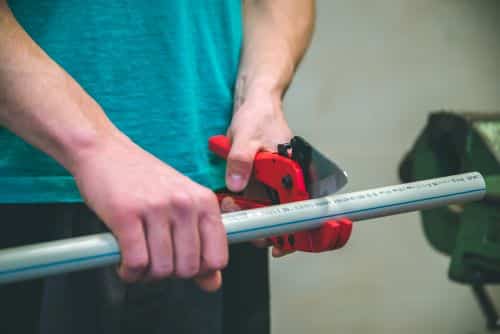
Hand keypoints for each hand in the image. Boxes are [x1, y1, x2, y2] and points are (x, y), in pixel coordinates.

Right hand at [72, 134, 227, 290]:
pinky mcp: (126, 214)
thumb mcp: (182, 204)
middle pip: (188, 269)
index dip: (199, 271)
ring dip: (147, 274)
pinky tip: (125, 263)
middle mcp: (184, 203)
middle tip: (156, 262)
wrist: (106, 151)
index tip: (183, 265)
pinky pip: (136, 263)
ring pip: (162, 269)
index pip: (217, 258)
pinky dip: (129, 272)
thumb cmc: (144, 179)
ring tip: (139, 261)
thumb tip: (213, 283)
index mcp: (204, 201)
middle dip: (170, 274)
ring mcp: (156, 207)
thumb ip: (201, 243)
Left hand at [224, 83, 294, 256]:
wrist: (254, 104)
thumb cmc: (258, 117)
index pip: (301, 208)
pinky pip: (257, 199)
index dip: (293, 231)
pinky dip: (245, 204)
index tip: (279, 246)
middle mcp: (289, 180)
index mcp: (296, 172)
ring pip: (267, 209)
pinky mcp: (263, 180)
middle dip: (262, 222)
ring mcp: (276, 181)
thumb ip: (241, 160)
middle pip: (283, 213)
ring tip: (231, 205)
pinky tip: (231, 201)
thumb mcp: (246, 137)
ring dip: (250, 213)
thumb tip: (237, 185)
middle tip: (240, 216)